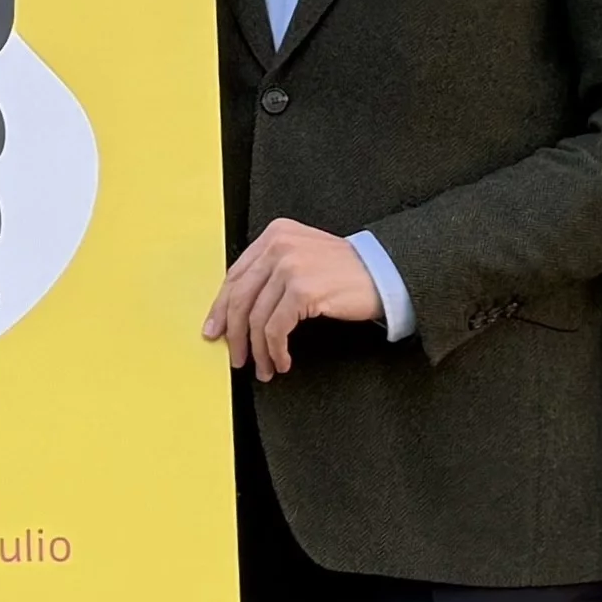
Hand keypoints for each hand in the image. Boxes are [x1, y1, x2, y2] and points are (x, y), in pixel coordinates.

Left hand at [201, 217, 382, 379]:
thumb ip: (271, 272)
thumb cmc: (346, 271)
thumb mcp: (303, 257)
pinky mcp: (303, 289)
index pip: (235, 275)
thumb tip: (237, 310)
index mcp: (274, 235)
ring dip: (258, 350)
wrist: (385, 273)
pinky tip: (282, 361)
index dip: (222, 308)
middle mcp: (278, 245)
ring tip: (264, 367)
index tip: (216, 330)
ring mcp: (290, 266)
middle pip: (240, 298)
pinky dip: (276, 351)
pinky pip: (276, 329)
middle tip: (236, 357)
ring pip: (257, 318)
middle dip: (234, 334)